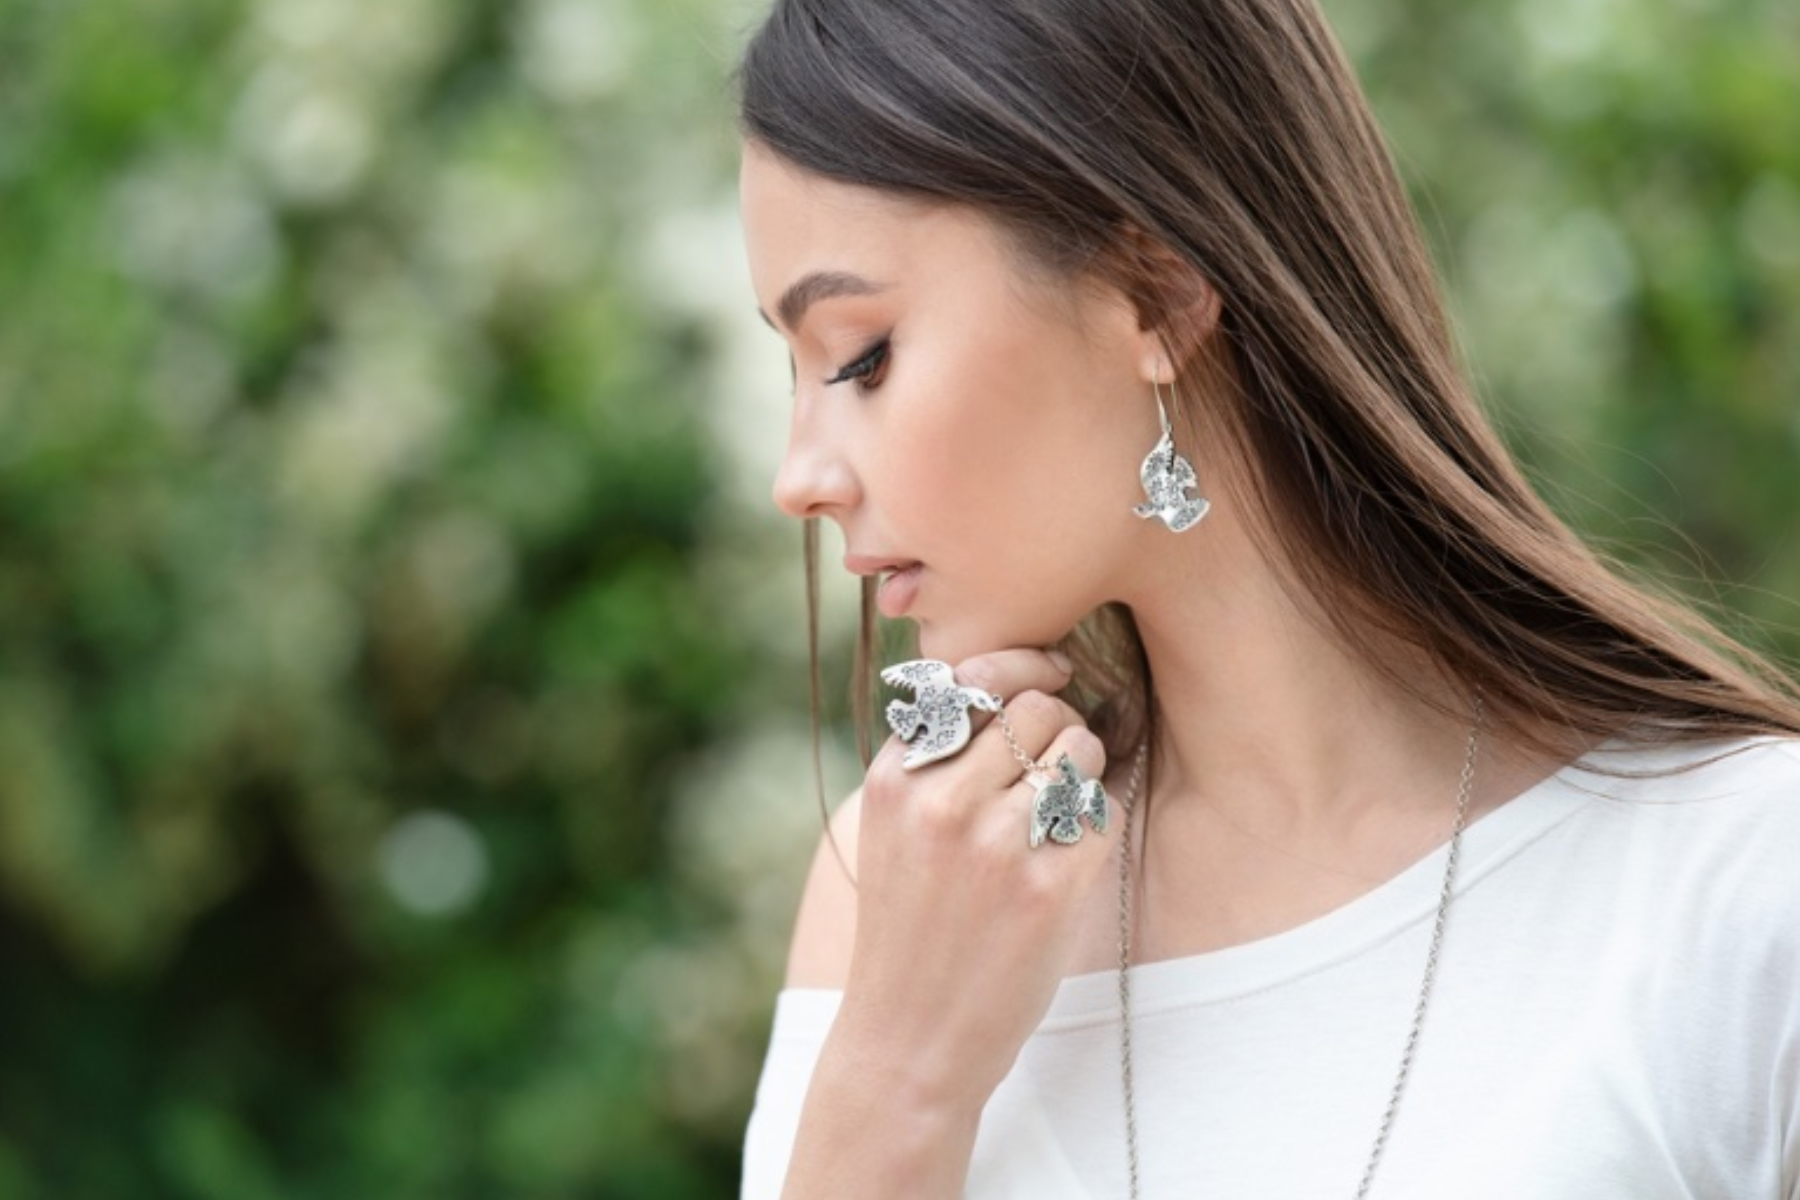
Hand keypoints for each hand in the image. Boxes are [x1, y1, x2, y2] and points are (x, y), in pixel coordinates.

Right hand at [832, 646, 1111, 1118]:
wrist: (906, 1041)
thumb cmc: (908, 929)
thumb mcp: (893, 831)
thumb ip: (935, 758)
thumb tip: (1019, 679)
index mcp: (895, 778)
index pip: (972, 678)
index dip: (1022, 664)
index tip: (1052, 670)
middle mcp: (940, 801)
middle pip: (1035, 706)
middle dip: (1059, 721)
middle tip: (1056, 760)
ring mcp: (994, 846)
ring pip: (1077, 749)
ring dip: (1083, 769)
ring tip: (1061, 809)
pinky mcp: (1046, 891)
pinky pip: (1102, 813)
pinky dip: (1098, 822)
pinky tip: (1073, 851)